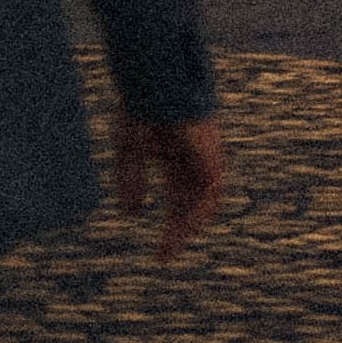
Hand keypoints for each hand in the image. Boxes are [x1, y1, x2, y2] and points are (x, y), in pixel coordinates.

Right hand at [114, 112, 224, 260]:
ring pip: (204, 202)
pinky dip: (199, 211)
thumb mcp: (129, 151)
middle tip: (163, 257)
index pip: (177, 201)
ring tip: (172, 245)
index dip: (169, 226)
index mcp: (175, 159)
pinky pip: (211, 191)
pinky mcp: (209, 155)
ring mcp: (204, 159)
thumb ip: (130, 180)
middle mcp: (193, 162)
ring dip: (190, 225)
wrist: (155, 85)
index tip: (159, 252)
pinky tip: (186, 226)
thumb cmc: (142, 110)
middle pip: (191, 205)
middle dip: (178, 231)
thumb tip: (130, 214)